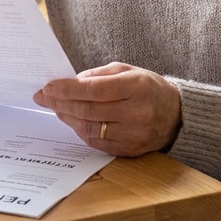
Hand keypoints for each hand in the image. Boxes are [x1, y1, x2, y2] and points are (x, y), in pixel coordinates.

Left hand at [32, 63, 181, 156]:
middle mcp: (137, 112)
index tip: (48, 87)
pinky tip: (73, 121)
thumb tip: (70, 83)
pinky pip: (98, 142)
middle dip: (61, 103)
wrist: (177, 115)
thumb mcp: (128, 70)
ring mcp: (135, 134)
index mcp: (136, 87)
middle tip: (43, 97)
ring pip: (90, 128)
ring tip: (56, 108)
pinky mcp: (131, 150)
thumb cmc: (148, 88)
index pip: (94, 90)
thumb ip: (98, 74)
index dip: (67, 89)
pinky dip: (81, 131)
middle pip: (89, 110)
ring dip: (68, 118)